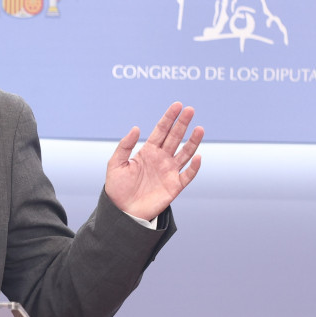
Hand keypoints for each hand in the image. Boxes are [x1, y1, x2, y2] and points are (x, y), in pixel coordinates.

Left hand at [105, 102, 202, 220]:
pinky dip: (193, 167)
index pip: (161, 131)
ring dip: (193, 142)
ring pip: (185, 153)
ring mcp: (169, 172)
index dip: (169, 118)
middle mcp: (161, 159)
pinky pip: (187, 175)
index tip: (177, 105)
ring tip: (199, 129)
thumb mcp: (116, 164)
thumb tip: (136, 128)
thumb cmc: (117, 188)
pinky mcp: (174, 186)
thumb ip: (125, 146)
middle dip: (182, 124)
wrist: (122, 211)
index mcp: (148, 151)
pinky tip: (197, 157)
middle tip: (190, 110)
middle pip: (175, 138)